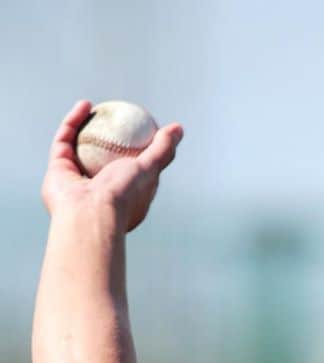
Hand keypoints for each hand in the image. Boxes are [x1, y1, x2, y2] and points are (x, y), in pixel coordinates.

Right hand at [40, 100, 183, 232]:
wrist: (89, 211)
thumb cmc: (123, 195)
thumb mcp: (150, 170)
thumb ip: (163, 150)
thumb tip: (178, 128)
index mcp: (125, 198)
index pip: (135, 171)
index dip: (140, 150)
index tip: (145, 129)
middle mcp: (101, 190)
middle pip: (107, 158)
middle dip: (113, 137)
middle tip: (122, 116)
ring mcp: (78, 180)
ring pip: (83, 146)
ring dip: (91, 125)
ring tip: (102, 107)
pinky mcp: (58, 169)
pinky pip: (66, 139)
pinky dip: (75, 121)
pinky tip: (86, 104)